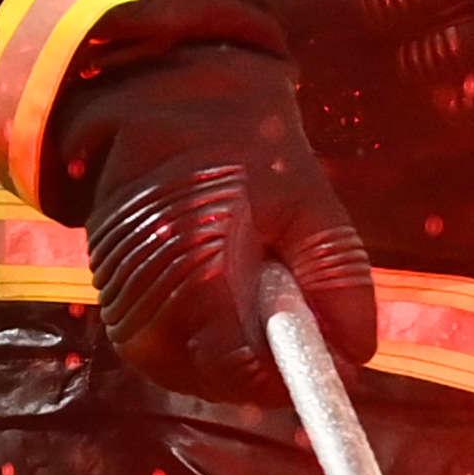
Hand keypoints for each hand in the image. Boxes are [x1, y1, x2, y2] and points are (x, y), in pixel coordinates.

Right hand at [64, 47, 379, 411]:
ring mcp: (122, 302)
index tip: (334, 365)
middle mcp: (145, 297)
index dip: (291, 376)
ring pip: (188, 372)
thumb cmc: (239, 138)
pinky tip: (229, 301)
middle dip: (264, 372)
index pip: (238, 367)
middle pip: (213, 381)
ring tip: (263, 303)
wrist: (158, 93)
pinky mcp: (115, 300)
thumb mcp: (307, 196)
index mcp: (191, 266)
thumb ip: (336, 276)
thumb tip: (358, 354)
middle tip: (303, 331)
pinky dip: (203, 343)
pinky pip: (165, 350)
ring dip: (233, 360)